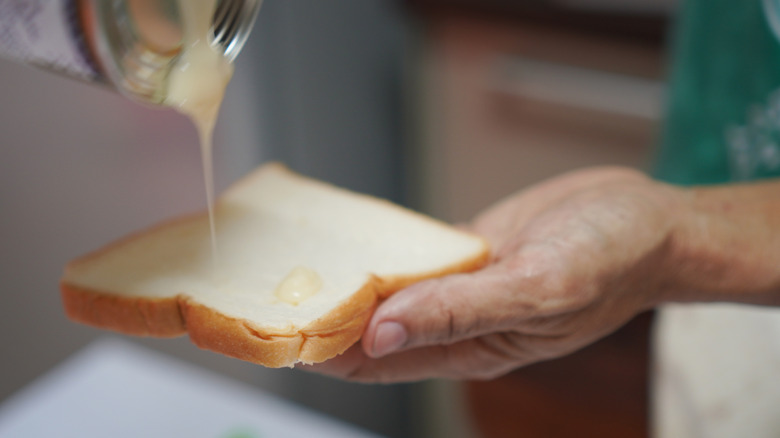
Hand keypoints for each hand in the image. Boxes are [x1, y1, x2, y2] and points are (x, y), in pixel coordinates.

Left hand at [304, 167, 688, 381]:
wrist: (648, 220)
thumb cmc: (611, 261)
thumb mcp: (539, 288)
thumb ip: (459, 311)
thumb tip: (380, 332)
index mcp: (472, 348)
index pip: (379, 361)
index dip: (327, 349)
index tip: (277, 334)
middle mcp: (456, 320)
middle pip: (372, 326)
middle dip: (325, 314)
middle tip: (267, 292)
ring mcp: (457, 283)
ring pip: (387, 286)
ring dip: (348, 278)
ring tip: (292, 263)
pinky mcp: (463, 250)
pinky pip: (410, 252)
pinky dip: (381, 247)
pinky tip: (348, 235)